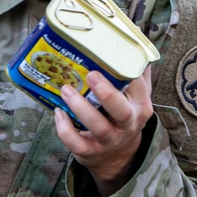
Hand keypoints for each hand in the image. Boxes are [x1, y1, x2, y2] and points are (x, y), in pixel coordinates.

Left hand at [54, 66, 153, 196]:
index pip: (138, 87)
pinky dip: (65, 129)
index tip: (110, 55)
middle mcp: (127, 124)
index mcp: (139, 107)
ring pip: (98, 126)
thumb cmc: (124, 118)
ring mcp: (109, 140)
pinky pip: (77, 143)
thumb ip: (136, 72)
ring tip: (66, 89)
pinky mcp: (90, 151)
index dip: (127, 72)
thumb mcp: (136, 98)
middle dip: (106, 93)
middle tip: (91, 75)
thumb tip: (135, 37)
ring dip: (80, 107)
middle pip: (121, 111)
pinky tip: (58, 113)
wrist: (119, 159)